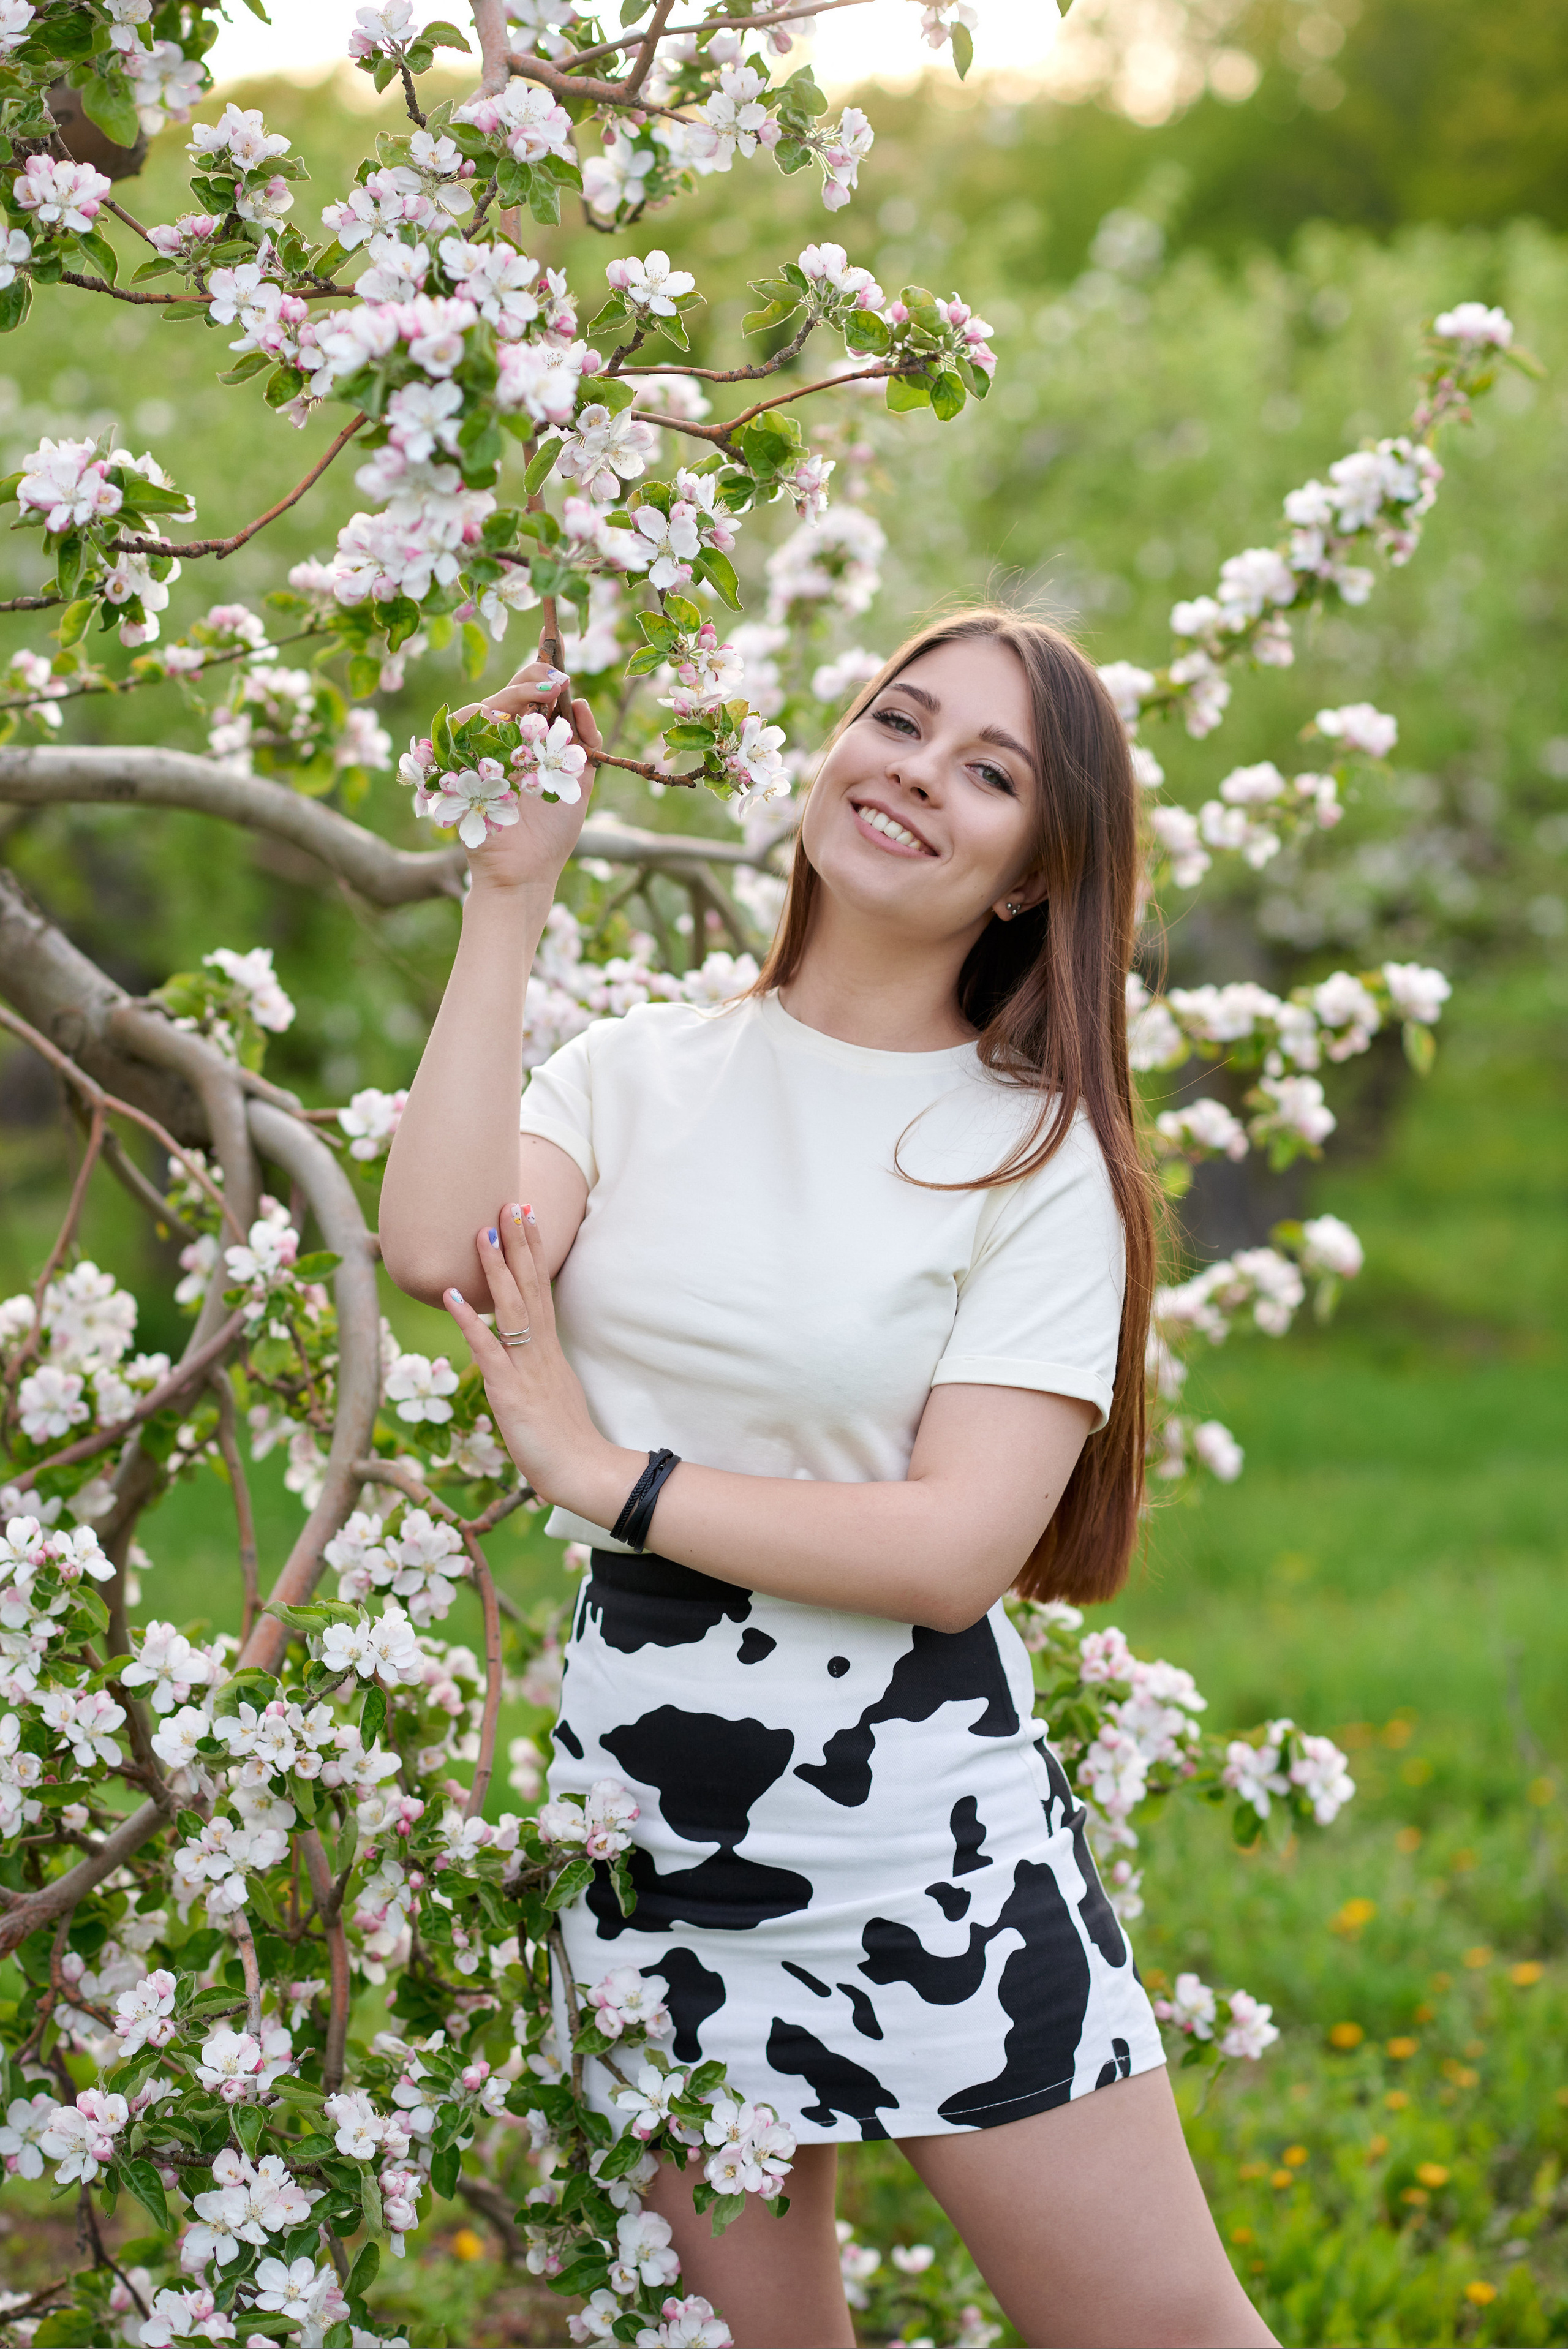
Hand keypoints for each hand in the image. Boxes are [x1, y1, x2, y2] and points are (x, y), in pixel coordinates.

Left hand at [442, 1202, 632, 1518]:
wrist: (582, 1471)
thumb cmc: (565, 1440)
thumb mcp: (550, 1393)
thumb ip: (535, 1369)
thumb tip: (517, 1356)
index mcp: (549, 1349)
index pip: (541, 1288)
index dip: (534, 1251)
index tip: (528, 1216)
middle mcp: (540, 1350)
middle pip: (531, 1286)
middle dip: (519, 1243)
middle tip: (512, 1202)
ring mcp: (526, 1368)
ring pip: (512, 1308)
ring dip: (496, 1269)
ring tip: (483, 1231)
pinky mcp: (510, 1391)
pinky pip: (487, 1349)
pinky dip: (469, 1321)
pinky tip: (452, 1297)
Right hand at [454, 634, 602, 898]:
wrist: (528, 872)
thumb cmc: (554, 832)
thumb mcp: (579, 781)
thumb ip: (584, 742)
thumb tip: (579, 701)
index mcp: (527, 743)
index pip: (527, 697)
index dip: (539, 675)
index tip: (559, 667)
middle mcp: (500, 746)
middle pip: (504, 697)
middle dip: (528, 681)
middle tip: (553, 682)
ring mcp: (477, 757)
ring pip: (480, 709)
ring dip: (509, 698)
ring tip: (537, 699)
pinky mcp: (457, 771)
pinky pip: (456, 734)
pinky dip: (478, 721)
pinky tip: (502, 719)